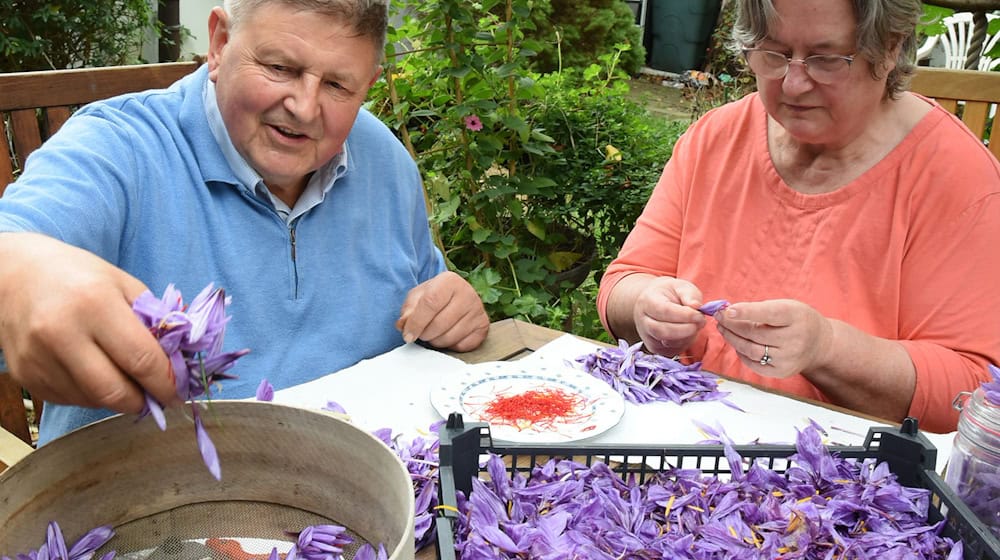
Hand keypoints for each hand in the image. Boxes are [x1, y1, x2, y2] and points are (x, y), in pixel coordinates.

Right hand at [0, 233, 176, 413]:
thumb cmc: (77, 276)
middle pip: (114, 391)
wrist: (14, 274)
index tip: (179, 392)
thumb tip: (178, 361)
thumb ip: (154, 320)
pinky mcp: (25, 375)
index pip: (141, 359)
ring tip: (125, 379)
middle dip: (143, 401)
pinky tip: (94, 374)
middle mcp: (61, 333)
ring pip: (92, 400)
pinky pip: (69, 399)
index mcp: (94, 304)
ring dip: (117, 398)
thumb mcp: (123, 284)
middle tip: (156, 396)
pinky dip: (91, 395)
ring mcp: (38, 357)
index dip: (165, 383)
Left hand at [395, 271, 489, 351]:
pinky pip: (462, 346)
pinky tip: (448, 336)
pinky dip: (451, 346)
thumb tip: (403, 325)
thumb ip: (408, 311)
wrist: (456, 298)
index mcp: (449, 280)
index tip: (408, 335)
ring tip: (434, 333)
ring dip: (436, 341)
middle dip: (425, 334)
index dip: (416, 322)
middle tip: (422, 333)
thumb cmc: (434, 297)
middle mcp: (468, 293)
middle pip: (439, 323)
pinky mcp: (484, 326)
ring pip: (450, 337)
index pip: (430, 303)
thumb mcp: (417, 298)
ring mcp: (478, 310)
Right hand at [631, 276, 706, 356]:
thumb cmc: (669, 294)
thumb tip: (696, 306)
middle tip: (701, 322)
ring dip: (688, 336)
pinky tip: (688, 332)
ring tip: (695, 324)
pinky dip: (685, 342)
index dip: (684, 315)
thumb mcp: (680, 287)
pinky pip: (673, 349)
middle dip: (686, 329)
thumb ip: (690, 294)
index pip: (664, 311)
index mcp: (647, 302)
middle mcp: (643, 321)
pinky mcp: (656, 348)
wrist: (655, 304)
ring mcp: (648, 337)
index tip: (699, 315)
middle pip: (663, 331)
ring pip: (669, 343)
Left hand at [715, 299, 832, 376]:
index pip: (769, 314)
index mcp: (796, 316)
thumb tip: (727, 312)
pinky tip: (737, 343)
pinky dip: (741, 353)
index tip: (728, 310)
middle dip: (732, 325)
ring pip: (751, 350)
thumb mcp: (786, 306)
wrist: (819, 344)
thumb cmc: (796, 320)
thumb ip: (761, 309)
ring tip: (723, 328)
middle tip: (719, 317)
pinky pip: (753, 364)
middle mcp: (795, 339)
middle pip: (754, 334)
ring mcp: (789, 358)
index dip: (747, 312)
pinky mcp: (781, 372)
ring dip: (732, 339)